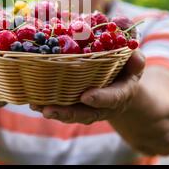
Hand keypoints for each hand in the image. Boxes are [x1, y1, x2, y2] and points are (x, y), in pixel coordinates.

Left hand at [29, 50, 145, 124]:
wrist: (121, 85)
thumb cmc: (126, 70)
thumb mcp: (134, 64)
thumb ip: (136, 61)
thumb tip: (135, 54)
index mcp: (121, 94)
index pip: (112, 98)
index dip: (100, 98)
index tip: (86, 96)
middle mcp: (103, 106)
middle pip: (85, 113)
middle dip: (67, 113)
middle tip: (49, 110)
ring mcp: (88, 108)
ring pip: (71, 113)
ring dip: (53, 111)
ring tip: (36, 106)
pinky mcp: (76, 105)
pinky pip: (62, 107)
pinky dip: (47, 105)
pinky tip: (32, 101)